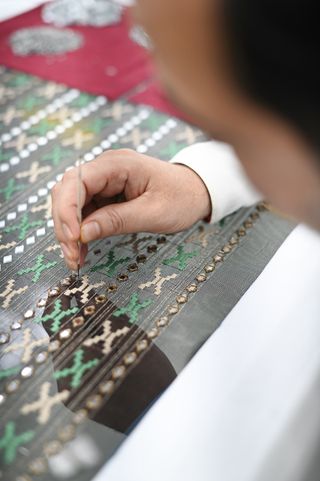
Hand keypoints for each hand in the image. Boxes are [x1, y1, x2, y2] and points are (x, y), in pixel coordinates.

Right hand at [51, 149, 210, 269]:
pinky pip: (84, 212)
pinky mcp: (105, 194)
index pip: (78, 181)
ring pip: (71, 204)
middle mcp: (105, 168)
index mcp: (118, 164)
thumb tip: (82, 233)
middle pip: (67, 192)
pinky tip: (82, 251)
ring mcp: (104, 181)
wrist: (197, 191)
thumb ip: (117, 221)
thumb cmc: (181, 198)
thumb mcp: (153, 213)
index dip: (67, 209)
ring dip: (69, 231)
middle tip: (72, 254)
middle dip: (64, 224)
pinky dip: (80, 232)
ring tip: (75, 258)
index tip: (72, 238)